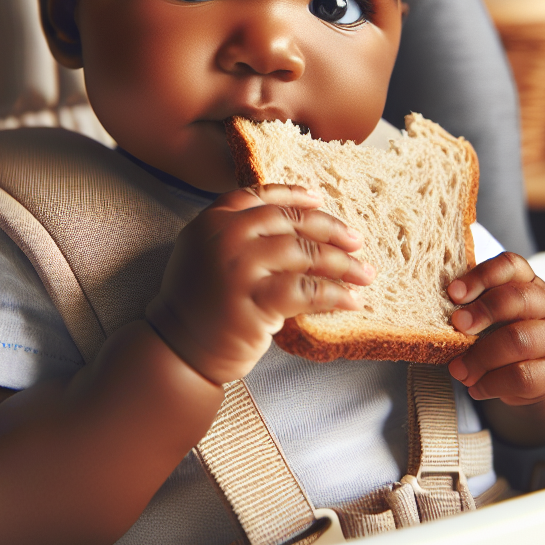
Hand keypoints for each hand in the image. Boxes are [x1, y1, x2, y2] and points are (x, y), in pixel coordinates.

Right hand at [146, 184, 375, 383]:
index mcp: (213, 220)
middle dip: (331, 230)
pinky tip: (352, 300)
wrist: (179, 349)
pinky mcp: (255, 300)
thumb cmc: (199, 304)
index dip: (294, 195)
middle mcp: (225, 236)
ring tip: (365, 274)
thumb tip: (299, 221)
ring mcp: (239, 267)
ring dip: (342, 264)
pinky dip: (336, 295)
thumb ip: (239, 232)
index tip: (320, 199)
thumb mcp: (207, 253)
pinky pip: (308, 290)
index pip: (261, 196)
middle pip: (290, 222)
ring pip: (305, 254)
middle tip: (357, 241)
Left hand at [445, 252, 544, 406]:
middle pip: (517, 299)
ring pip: (519, 341)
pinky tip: (475, 387)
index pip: (510, 265)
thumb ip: (472, 307)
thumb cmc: (504, 329)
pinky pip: (523, 377)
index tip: (453, 293)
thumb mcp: (492, 311)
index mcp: (527, 281)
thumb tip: (437, 319)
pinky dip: (493, 384)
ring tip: (458, 370)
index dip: (481, 276)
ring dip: (482, 357)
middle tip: (457, 326)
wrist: (540, 368)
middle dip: (482, 312)